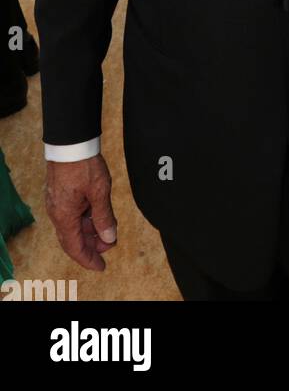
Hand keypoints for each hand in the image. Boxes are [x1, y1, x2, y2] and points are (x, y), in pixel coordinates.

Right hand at [45, 155, 117, 270]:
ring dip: (90, 231)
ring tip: (108, 230)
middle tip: (110, 245)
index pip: (75, 248)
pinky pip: (73, 214)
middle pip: (73, 238)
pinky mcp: (61, 194)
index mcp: (64, 217)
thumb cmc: (83, 165)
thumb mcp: (100, 192)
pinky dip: (86, 218)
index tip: (101, 267)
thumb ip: (104, 217)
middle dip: (92, 245)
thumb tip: (109, 238)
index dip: (89, 259)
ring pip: (74, 225)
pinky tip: (99, 215)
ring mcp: (58, 203)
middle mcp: (58, 213)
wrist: (71, 142)